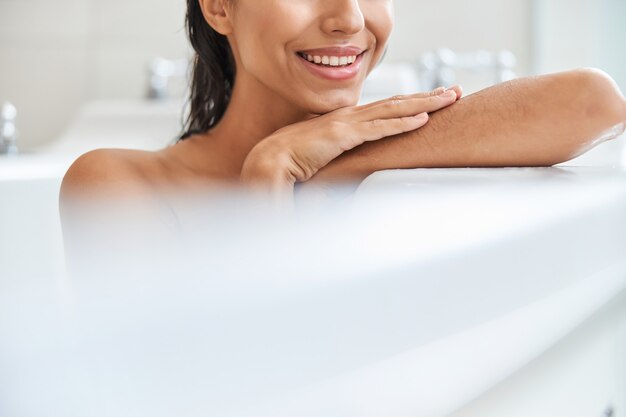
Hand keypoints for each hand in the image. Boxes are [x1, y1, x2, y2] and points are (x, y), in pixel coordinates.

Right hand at [240, 86, 461, 207]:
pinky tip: (423, 118)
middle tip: (453, 91)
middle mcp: (349, 116)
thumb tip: (354, 168)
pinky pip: (379, 128)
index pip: (385, 109)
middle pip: (396, 103)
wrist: (269, 161)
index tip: (433, 102)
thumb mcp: (325, 156)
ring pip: (393, 110)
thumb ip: (342, 157)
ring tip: (447, 99)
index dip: (411, 104)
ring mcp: (346, 123)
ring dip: (423, 103)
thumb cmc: (293, 162)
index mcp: (346, 121)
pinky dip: (402, 123)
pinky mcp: (342, 135)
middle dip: (427, 96)